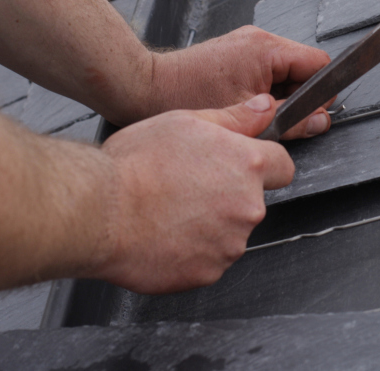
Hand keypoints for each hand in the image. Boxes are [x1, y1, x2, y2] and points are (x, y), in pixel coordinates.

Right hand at [90, 94, 293, 293]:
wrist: (96, 212)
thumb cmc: (135, 165)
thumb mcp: (186, 121)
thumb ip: (234, 118)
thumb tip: (264, 108)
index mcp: (248, 165)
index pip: (283, 166)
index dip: (263, 165)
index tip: (242, 167)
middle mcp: (248, 206)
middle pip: (253, 201)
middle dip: (229, 196)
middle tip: (188, 188)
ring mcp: (230, 243)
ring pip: (231, 232)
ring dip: (211, 225)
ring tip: (171, 212)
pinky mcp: (209, 272)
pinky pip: (209, 259)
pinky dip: (192, 251)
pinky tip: (165, 235)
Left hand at [130, 26, 331, 139]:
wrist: (143, 87)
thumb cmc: (185, 97)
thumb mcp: (246, 117)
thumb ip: (290, 120)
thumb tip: (320, 122)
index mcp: (268, 49)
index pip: (319, 65)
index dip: (321, 93)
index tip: (309, 116)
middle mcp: (260, 39)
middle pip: (304, 69)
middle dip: (298, 97)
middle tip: (278, 120)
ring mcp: (247, 44)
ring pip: (285, 72)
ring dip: (279, 95)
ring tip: (255, 113)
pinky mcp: (236, 52)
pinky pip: (266, 71)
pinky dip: (263, 91)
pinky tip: (244, 106)